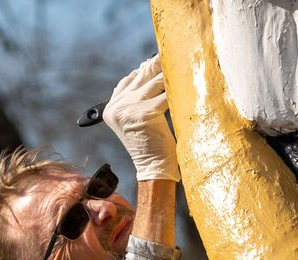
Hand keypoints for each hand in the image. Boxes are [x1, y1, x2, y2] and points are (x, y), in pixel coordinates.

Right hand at [103, 55, 179, 181]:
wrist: (154, 168)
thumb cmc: (152, 146)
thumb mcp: (139, 119)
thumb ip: (139, 98)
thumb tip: (148, 69)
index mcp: (111, 108)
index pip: (128, 80)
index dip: (144, 69)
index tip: (158, 59)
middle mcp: (117, 107)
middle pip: (141, 78)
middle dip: (157, 64)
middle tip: (171, 52)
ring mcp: (128, 109)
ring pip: (153, 84)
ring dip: (168, 72)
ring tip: (181, 62)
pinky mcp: (143, 113)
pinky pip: (164, 96)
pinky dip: (175, 89)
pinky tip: (185, 81)